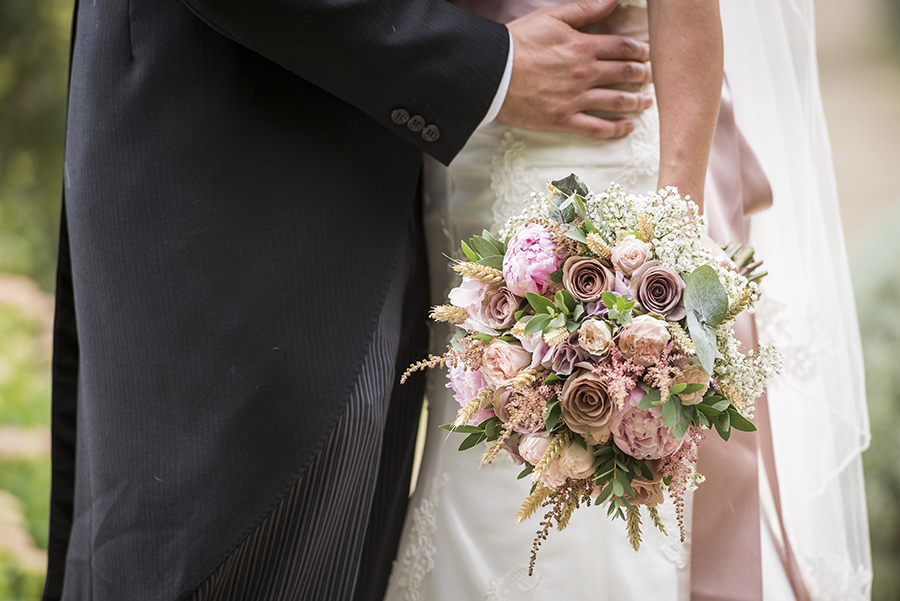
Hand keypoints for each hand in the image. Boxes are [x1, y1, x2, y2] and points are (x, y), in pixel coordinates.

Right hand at [498, 0, 652, 138]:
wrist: (491, 74)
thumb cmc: (517, 44)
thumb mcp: (551, 17)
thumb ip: (585, 9)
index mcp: (584, 47)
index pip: (624, 47)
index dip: (640, 50)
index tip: (647, 53)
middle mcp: (585, 73)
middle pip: (626, 74)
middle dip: (643, 75)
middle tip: (650, 76)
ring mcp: (576, 98)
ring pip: (618, 101)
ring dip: (637, 101)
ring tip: (646, 102)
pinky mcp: (564, 120)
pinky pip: (597, 128)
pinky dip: (616, 129)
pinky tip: (627, 127)